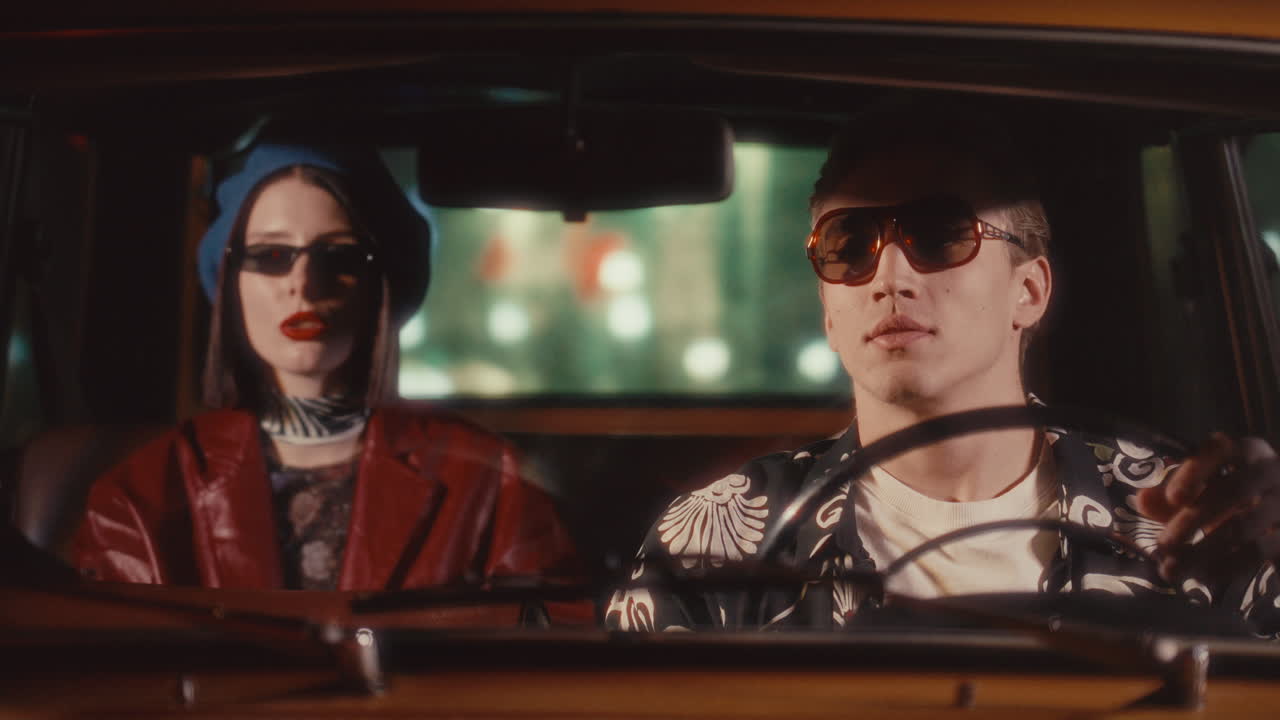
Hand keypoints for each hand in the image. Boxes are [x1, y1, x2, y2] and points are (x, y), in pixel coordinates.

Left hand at [1134, 433, 1279, 584]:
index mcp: (1245, 450)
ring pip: (1243, 527)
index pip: (1220, 450)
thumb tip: (1142, 501)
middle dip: (1191, 520)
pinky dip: (1228, 565)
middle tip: (1162, 546)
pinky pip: (1260, 550)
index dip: (1195, 472)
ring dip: (1203, 551)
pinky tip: (1204, 577)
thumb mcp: (1202, 487)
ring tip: (1172, 570)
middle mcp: (1271, 470)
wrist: (1277, 513)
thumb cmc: (1231, 493)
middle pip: (1231, 491)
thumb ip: (1170, 493)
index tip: (1172, 498)